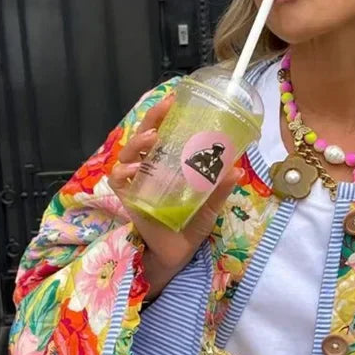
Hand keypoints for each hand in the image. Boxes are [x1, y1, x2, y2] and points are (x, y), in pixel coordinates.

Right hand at [108, 91, 241, 299]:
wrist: (177, 254)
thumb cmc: (190, 225)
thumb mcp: (210, 205)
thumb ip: (220, 188)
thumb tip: (236, 168)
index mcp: (169, 164)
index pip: (165, 133)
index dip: (167, 116)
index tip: (176, 100)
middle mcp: (150, 168)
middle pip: (144, 137)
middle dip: (152, 120)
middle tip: (165, 108)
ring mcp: (136, 182)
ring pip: (129, 154)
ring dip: (138, 143)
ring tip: (151, 138)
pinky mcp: (128, 198)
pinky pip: (119, 179)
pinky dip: (124, 171)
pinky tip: (134, 169)